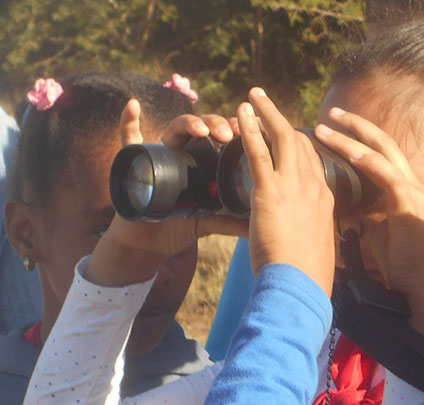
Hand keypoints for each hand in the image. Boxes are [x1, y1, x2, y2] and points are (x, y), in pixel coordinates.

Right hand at [85, 99, 245, 286]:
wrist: (150, 242)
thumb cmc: (180, 226)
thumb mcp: (208, 221)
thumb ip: (231, 221)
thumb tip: (257, 226)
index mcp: (203, 161)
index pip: (221, 136)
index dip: (235, 131)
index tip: (251, 133)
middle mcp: (182, 152)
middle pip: (201, 127)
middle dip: (215, 125)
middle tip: (228, 134)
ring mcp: (159, 153)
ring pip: (174, 128)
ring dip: (189, 124)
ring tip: (202, 131)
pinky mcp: (134, 161)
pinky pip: (128, 136)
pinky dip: (128, 120)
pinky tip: (133, 105)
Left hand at [238, 88, 335, 296]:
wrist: (301, 285)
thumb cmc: (307, 274)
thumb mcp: (315, 247)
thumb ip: (308, 233)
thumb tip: (300, 237)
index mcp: (324, 199)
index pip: (313, 161)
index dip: (299, 143)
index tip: (284, 134)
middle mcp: (314, 186)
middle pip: (301, 142)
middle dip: (282, 119)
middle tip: (266, 102)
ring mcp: (294, 187)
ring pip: (283, 138)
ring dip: (267, 113)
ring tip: (253, 95)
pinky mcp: (271, 192)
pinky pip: (260, 153)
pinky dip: (252, 129)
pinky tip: (243, 112)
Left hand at [314, 108, 423, 344]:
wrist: (423, 289)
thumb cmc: (402, 268)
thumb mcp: (377, 236)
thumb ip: (364, 220)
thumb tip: (342, 213)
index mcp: (403, 191)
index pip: (378, 156)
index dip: (356, 141)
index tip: (331, 132)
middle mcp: (411, 185)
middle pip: (382, 143)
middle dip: (355, 126)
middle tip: (330, 113)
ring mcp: (412, 192)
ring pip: (381, 152)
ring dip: (352, 138)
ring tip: (326, 127)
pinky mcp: (410, 203)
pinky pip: (386, 174)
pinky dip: (366, 161)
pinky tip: (346, 152)